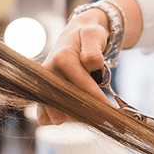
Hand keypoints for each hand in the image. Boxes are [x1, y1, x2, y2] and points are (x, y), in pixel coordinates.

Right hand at [37, 9, 114, 124]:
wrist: (73, 37)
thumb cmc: (87, 37)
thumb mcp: (94, 35)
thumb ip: (94, 51)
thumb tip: (93, 67)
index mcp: (62, 59)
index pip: (84, 89)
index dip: (101, 103)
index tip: (114, 113)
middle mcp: (48, 75)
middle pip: (70, 107)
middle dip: (89, 112)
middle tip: (104, 112)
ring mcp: (41, 87)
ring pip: (58, 116)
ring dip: (76, 116)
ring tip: (88, 105)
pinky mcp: (40, 97)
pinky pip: (47, 118)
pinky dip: (62, 118)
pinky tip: (75, 108)